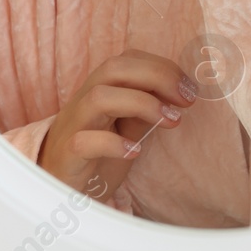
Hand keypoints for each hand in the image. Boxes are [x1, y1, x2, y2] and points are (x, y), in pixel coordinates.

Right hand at [37, 49, 197, 199]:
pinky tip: (135, 151)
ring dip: (141, 103)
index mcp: (98, 90)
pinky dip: (114, 143)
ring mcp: (73, 127)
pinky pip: (85, 141)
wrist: (60, 190)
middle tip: (187, 99)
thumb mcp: (126, 130)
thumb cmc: (96, 158)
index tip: (189, 87)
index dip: (160, 66)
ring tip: (170, 121)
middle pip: (112, 68)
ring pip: (98, 98)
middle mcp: (83, 102)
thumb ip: (145, 110)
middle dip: (156, 76)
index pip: (126, 60)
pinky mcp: (68, 155)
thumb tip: (178, 94)